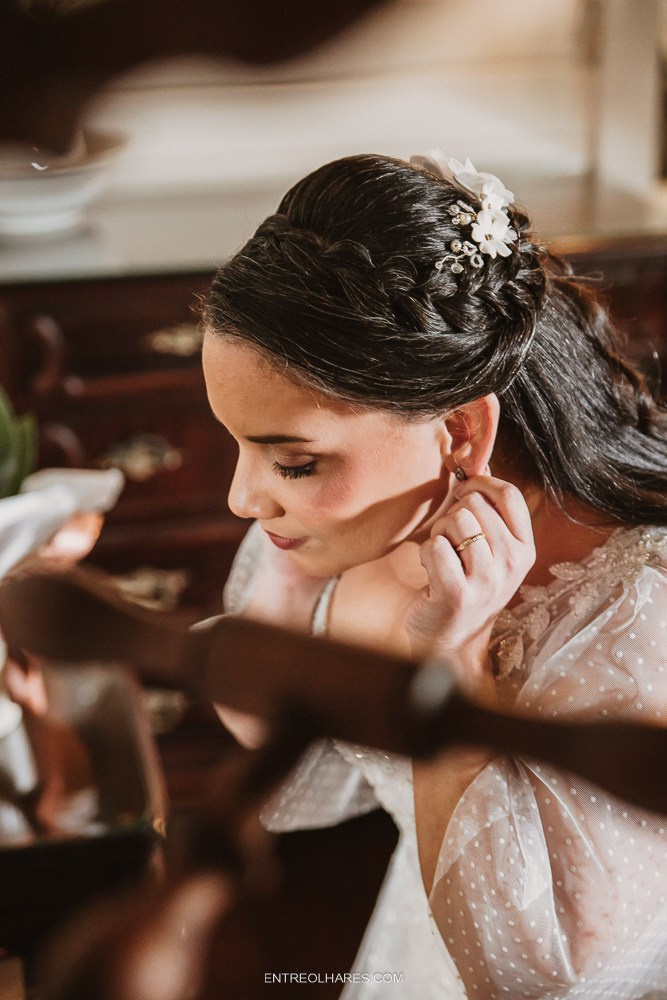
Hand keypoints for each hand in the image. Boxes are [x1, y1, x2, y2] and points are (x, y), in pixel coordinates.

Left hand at [405, 476, 534, 696]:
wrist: (447, 639)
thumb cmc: (464, 584)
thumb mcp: (487, 548)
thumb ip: (487, 507)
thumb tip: (480, 461)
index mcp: (525, 549)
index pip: (509, 494)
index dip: (479, 484)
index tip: (461, 494)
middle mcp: (513, 564)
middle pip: (475, 505)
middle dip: (452, 514)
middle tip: (449, 541)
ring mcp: (488, 581)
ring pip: (455, 521)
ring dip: (438, 534)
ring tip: (442, 556)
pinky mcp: (458, 595)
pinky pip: (435, 547)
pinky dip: (425, 554)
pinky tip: (431, 572)